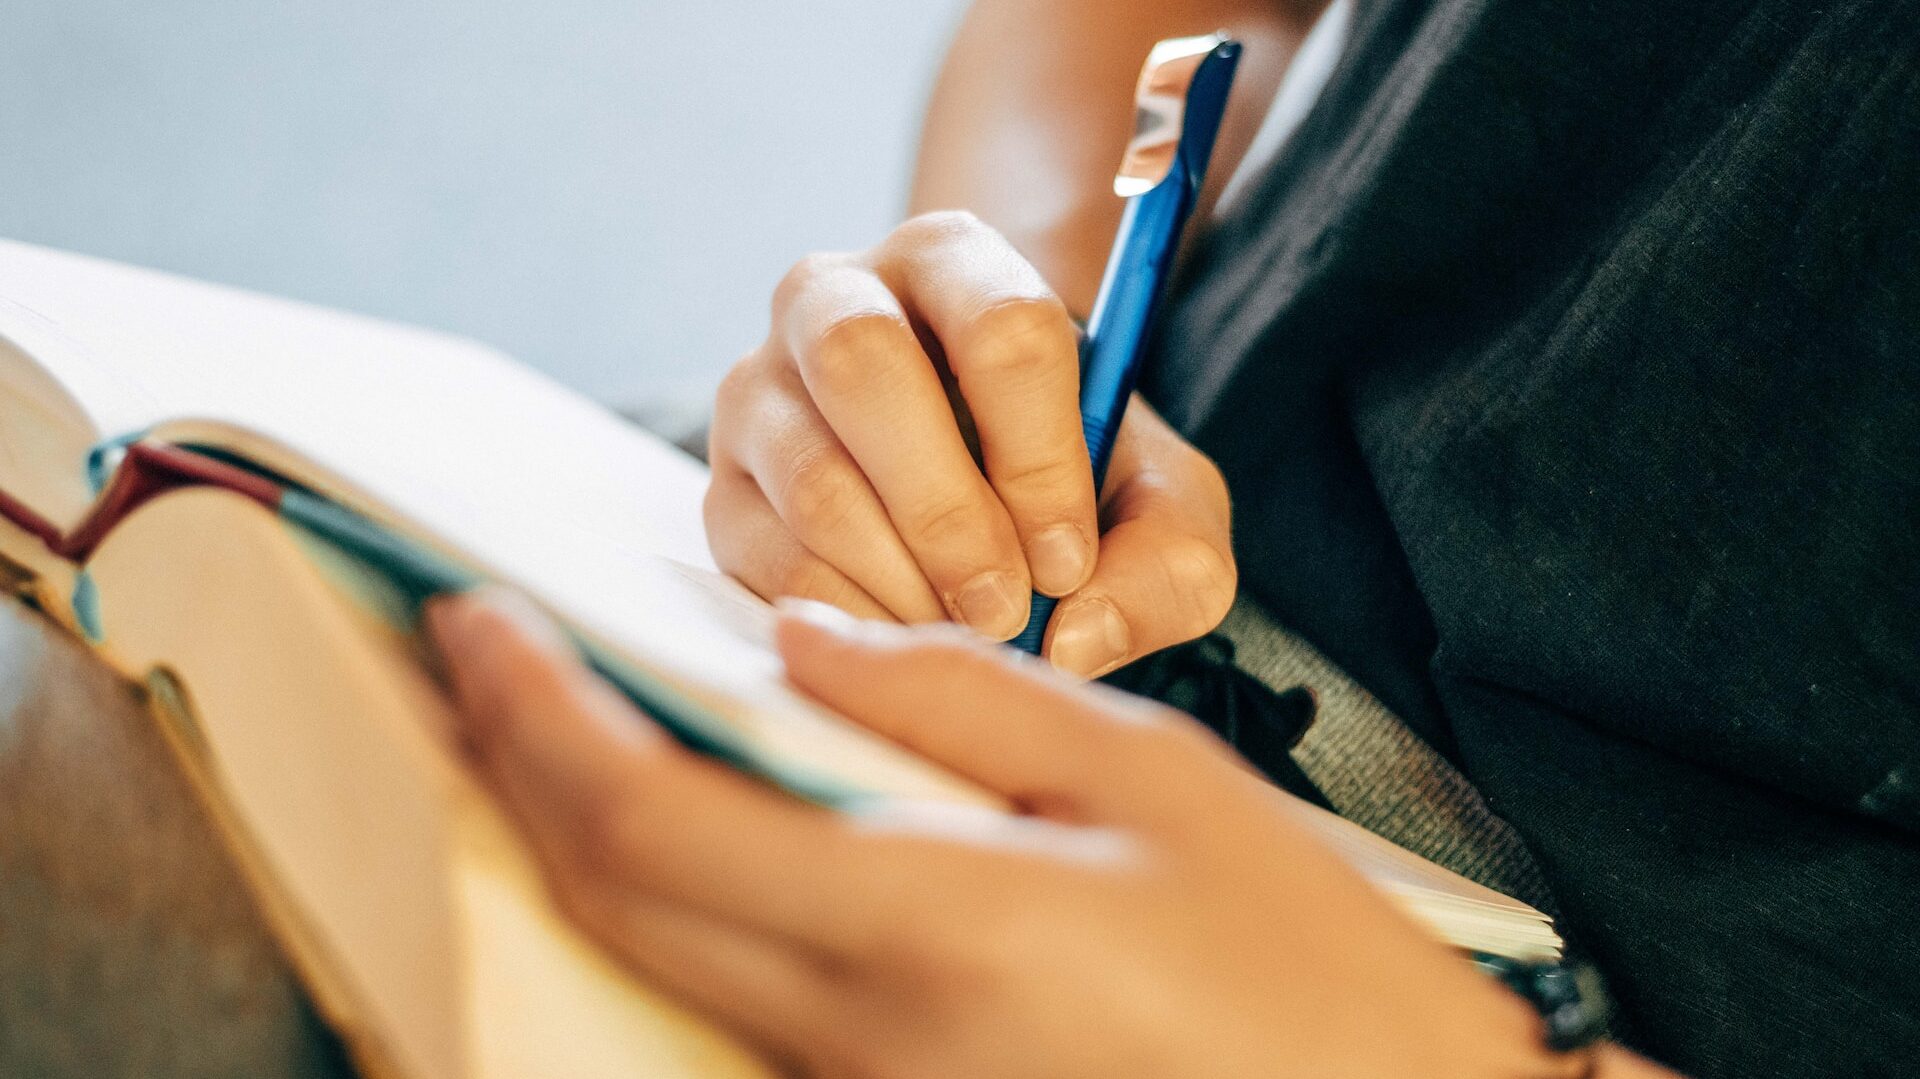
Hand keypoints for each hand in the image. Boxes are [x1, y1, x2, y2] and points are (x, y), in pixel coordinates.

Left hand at [428, 589, 1597, 1078]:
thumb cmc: (1301, 963)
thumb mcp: (1155, 778)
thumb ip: (961, 698)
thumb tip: (799, 645)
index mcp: (929, 928)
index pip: (650, 822)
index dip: (536, 719)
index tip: (476, 623)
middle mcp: (861, 1040)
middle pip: (614, 900)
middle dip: (514, 769)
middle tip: (473, 660)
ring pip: (656, 962)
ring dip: (582, 837)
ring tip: (555, 725)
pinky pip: (735, 1005)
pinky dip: (674, 904)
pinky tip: (684, 828)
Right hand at [705, 211, 1234, 677]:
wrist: (979, 486)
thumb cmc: (1073, 479)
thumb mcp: (1162, 507)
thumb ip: (1169, 562)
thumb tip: (1075, 635)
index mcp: (956, 260)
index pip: (1001, 327)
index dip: (1041, 458)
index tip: (1068, 559)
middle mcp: (835, 294)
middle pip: (865, 364)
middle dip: (947, 511)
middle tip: (1005, 607)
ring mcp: (761, 388)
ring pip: (812, 475)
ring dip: (900, 577)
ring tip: (963, 628)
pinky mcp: (723, 485)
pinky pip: (769, 555)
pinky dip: (849, 616)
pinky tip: (906, 637)